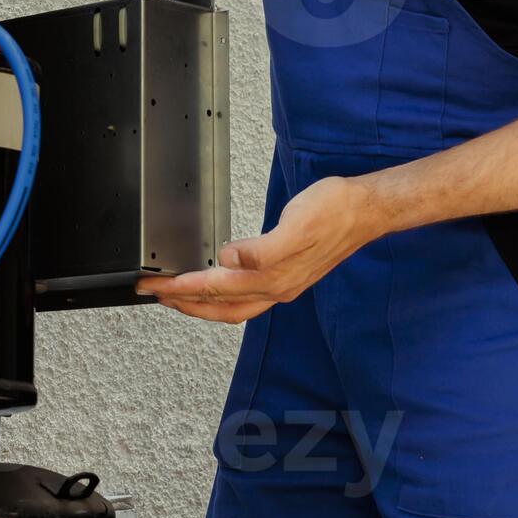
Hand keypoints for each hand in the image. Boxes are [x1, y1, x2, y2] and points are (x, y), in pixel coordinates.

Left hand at [137, 174, 379, 322]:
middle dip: (182, 301)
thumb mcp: (297, 225)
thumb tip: (228, 258)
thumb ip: (263, 250)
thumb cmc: (334, 213)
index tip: (155, 285)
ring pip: (231, 306)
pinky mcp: (287, 276)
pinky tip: (217, 282)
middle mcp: (276, 287)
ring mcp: (282, 285)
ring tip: (176, 296)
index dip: (181, 288)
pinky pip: (245, 296)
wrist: (364, 210)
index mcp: (274, 278)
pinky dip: (222, 295)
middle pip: (218, 306)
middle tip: (152, 292)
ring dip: (200, 304)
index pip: (215, 288)